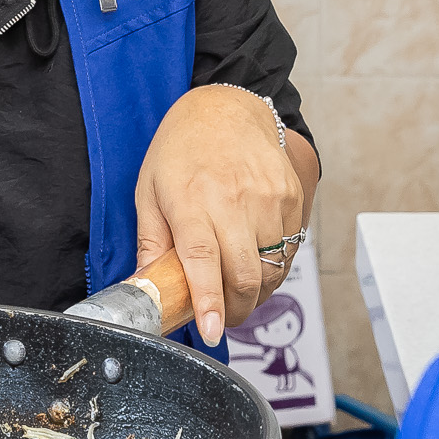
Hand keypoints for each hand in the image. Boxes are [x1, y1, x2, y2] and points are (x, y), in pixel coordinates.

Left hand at [133, 86, 305, 345]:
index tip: (211, 330)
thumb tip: (147, 288)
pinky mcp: (291, 197)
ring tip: (238, 290)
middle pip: (246, 275)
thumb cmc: (182, 148)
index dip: (209, 302)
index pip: (204, 260)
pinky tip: (255, 260)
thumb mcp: (149, 190)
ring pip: (272, 269)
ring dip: (257, 291)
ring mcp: (268, 198)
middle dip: (237, 310)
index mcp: (192, 200)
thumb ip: (150, 241)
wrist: (227, 108)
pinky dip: (274, 267)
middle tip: (223, 318)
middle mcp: (234, 200)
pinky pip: (289, 250)